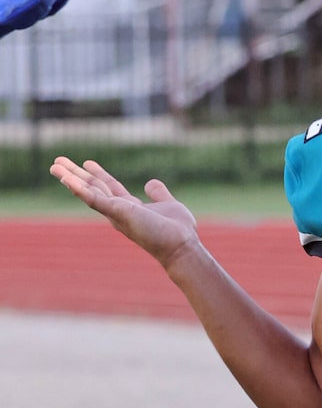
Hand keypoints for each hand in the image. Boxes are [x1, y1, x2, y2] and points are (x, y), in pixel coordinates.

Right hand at [50, 157, 198, 268]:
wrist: (181, 245)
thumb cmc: (177, 231)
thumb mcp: (168, 203)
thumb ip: (158, 193)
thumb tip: (150, 183)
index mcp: (129, 208)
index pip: (109, 188)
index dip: (98, 174)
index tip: (87, 163)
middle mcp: (119, 211)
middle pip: (93, 188)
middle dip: (76, 174)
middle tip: (57, 162)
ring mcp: (116, 212)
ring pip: (88, 192)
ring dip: (70, 178)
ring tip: (54, 166)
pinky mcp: (117, 213)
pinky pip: (93, 199)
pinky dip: (79, 189)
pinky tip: (66, 179)